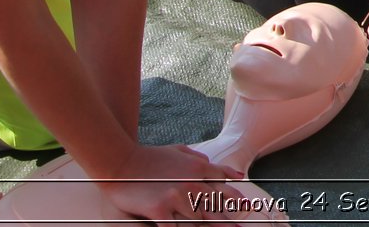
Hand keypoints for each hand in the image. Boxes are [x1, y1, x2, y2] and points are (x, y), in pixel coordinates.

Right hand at [96, 144, 242, 225]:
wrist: (120, 162)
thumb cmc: (149, 156)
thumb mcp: (178, 150)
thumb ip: (199, 158)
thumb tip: (216, 165)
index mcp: (198, 167)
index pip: (223, 184)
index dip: (236, 197)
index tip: (247, 206)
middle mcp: (191, 182)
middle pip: (215, 205)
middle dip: (228, 219)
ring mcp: (176, 196)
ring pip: (199, 219)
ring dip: (207, 226)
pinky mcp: (160, 209)